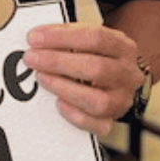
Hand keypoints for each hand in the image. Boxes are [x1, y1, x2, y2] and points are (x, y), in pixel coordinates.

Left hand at [24, 23, 143, 134]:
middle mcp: (128, 75)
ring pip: (98, 101)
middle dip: (57, 62)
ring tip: (41, 77)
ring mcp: (122, 100)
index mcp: (123, 48)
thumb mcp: (86, 38)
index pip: (96, 38)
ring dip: (64, 88)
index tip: (34, 38)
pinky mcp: (111, 121)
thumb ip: (65, 35)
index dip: (61, 37)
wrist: (114, 83)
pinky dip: (74, 114)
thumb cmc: (95, 56)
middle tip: (31, 58)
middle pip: (97, 68)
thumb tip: (36, 37)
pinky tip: (58, 102)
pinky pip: (96, 125)